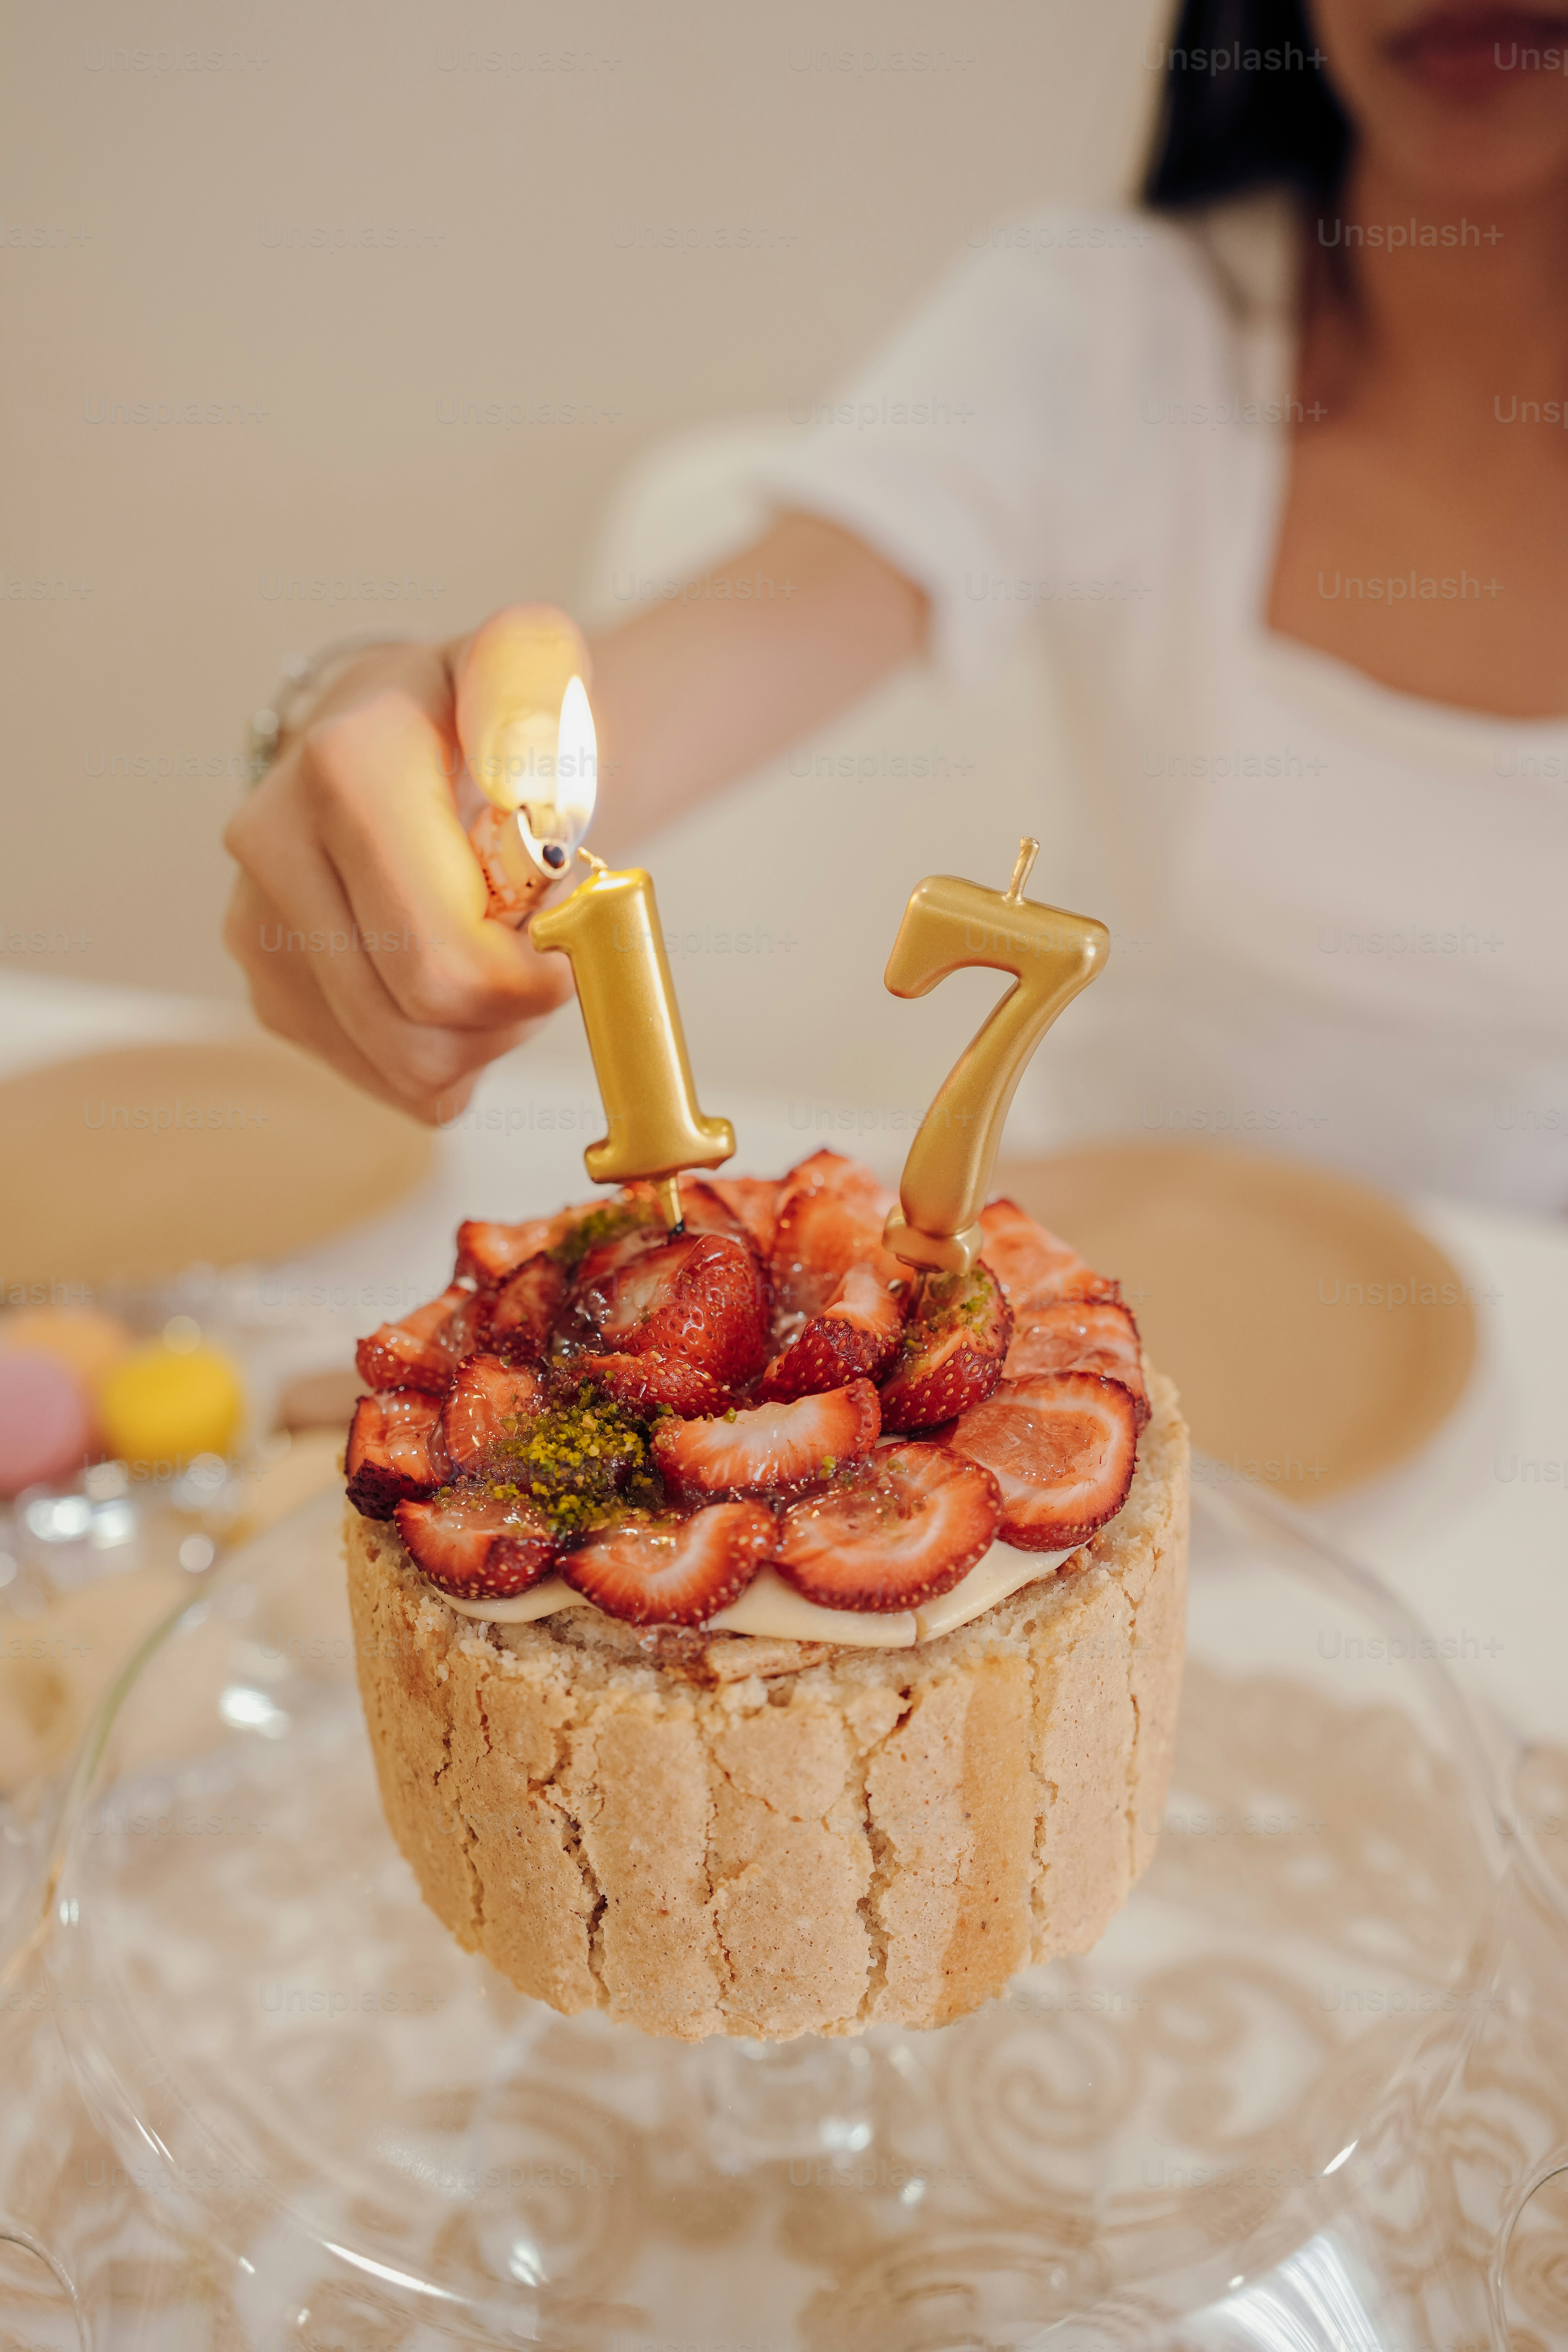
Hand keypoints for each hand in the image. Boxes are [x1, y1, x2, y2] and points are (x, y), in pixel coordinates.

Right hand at [223, 628, 578, 1123]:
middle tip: (539, 948)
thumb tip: (522, 780)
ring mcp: (258, 933)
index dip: (536, 976)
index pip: (447, 963)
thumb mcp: (531, 668)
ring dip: (485, 1038)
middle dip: (511, 1010)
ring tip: (500, 958)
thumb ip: (535, 697)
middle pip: (425, 1029)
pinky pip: (392, 1083)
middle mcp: (273, 850)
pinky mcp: (271, 995)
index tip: (569, 928)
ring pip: (408, 1070)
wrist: (410, 734)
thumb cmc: (488, 715)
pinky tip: (457, 980)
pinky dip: (450, 1054)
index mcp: (343, 769)